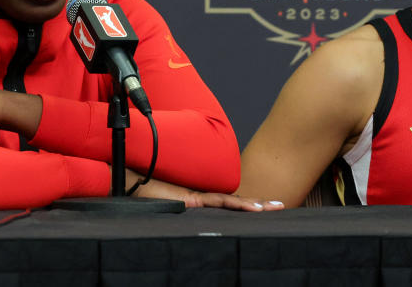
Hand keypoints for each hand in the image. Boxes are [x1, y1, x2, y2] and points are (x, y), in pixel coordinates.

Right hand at [125, 170, 283, 210]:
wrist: (130, 185)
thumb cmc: (145, 200)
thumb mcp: (169, 214)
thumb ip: (182, 216)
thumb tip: (188, 226)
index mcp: (199, 202)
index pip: (229, 206)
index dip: (248, 206)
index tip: (266, 209)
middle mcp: (203, 199)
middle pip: (237, 202)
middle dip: (260, 204)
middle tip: (281, 206)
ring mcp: (199, 198)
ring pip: (233, 202)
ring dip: (255, 205)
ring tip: (274, 207)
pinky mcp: (193, 200)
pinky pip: (219, 203)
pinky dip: (237, 206)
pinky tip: (253, 209)